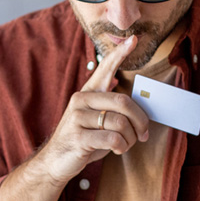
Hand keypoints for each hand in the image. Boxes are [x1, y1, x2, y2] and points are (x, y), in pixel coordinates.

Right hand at [33, 35, 151, 185]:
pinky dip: (121, 147)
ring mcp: (77, 118)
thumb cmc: (83, 138)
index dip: (120, 54)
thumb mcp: (96, 118)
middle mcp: (81, 100)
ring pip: (120, 123)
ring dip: (130, 138)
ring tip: (126, 144)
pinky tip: (117, 150)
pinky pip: (112, 138)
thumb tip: (127, 91)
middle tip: (144, 133)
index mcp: (88, 93)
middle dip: (140, 120)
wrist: (55, 161)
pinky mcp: (78, 137)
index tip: (133, 39)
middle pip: (123, 102)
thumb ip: (109, 106)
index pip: (105, 68)